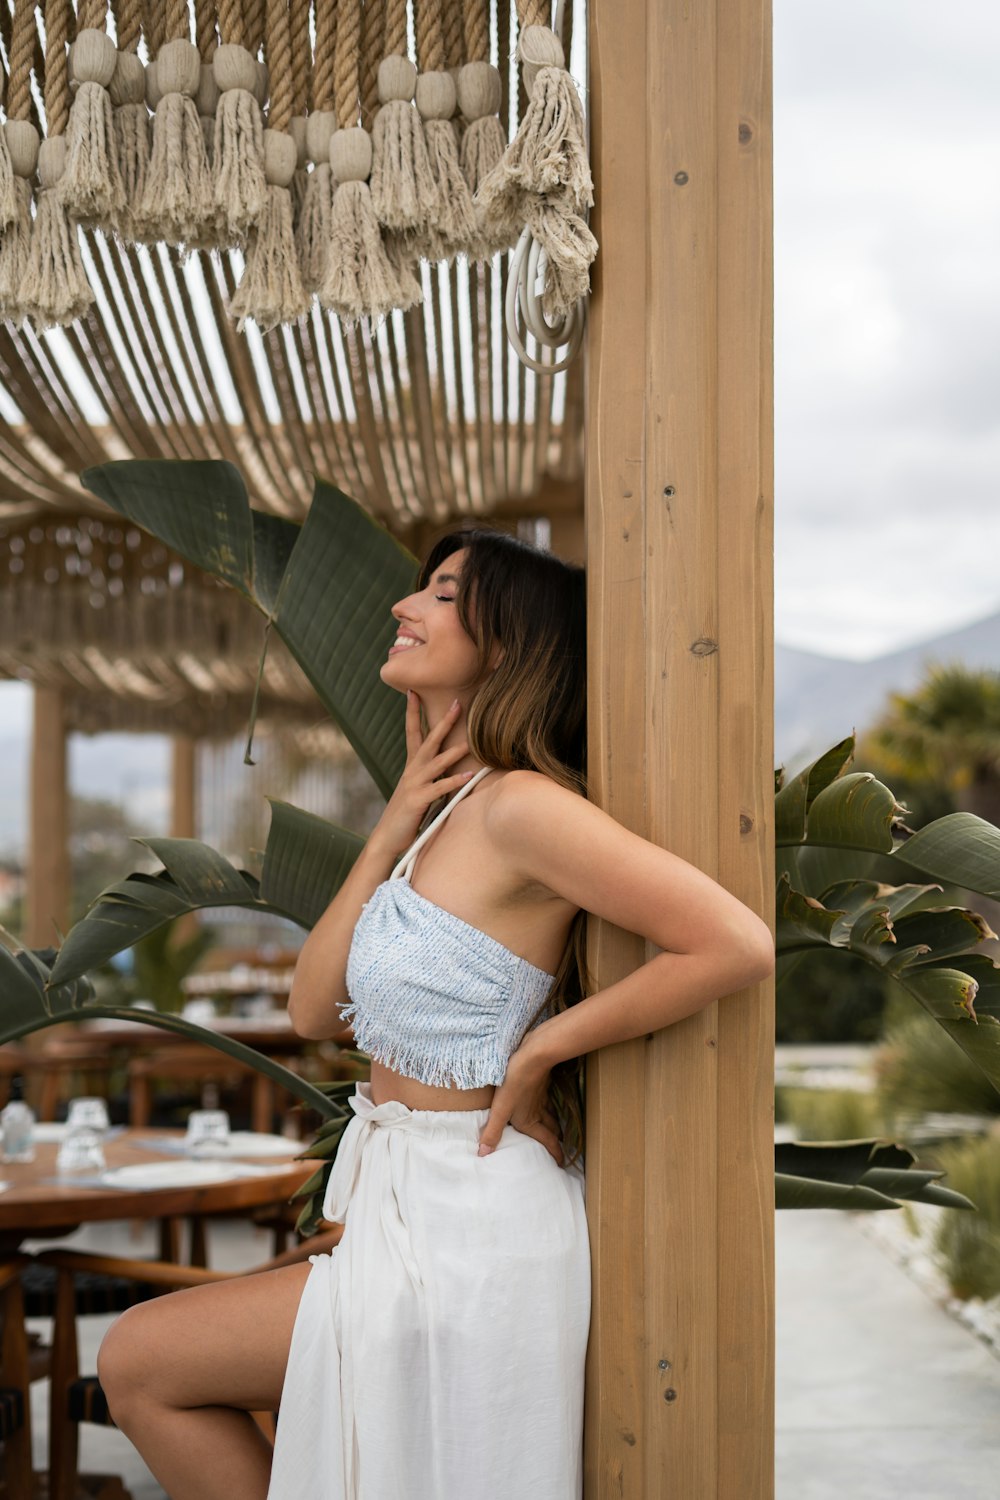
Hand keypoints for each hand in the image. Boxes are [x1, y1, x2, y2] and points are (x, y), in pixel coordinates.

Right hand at [373, 694, 476, 855]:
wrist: (387, 837)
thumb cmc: (405, 813)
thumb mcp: (416, 789)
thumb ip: (429, 775)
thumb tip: (445, 765)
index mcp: (411, 766)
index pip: (412, 732)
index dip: (412, 712)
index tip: (414, 691)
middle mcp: (412, 771)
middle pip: (429, 740)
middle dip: (443, 722)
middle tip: (457, 703)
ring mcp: (414, 784)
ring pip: (435, 762)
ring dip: (453, 751)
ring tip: (469, 741)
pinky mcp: (418, 800)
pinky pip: (439, 788)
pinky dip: (455, 781)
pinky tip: (469, 776)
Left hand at [477, 1044, 563, 1165]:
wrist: (532, 1056)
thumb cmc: (515, 1083)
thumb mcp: (500, 1108)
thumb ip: (493, 1131)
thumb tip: (484, 1154)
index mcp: (530, 1121)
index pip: (547, 1140)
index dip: (555, 1153)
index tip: (561, 1163)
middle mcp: (539, 1111)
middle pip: (552, 1129)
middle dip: (556, 1139)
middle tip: (558, 1146)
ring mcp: (542, 1096)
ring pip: (551, 1114)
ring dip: (554, 1123)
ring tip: (553, 1128)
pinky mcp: (541, 1083)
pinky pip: (547, 1099)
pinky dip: (548, 1105)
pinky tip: (542, 1101)